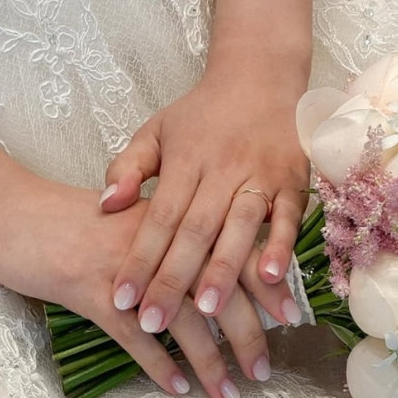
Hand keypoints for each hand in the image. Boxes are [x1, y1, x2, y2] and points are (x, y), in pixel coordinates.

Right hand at [0, 174, 298, 397]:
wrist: (16, 212)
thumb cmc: (80, 222)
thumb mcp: (134, 223)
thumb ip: (174, 240)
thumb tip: (215, 271)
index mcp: (175, 223)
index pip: (233, 252)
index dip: (266, 285)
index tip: (293, 315)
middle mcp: (160, 245)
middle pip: (217, 292)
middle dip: (247, 334)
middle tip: (265, 371)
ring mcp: (128, 270)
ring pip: (182, 320)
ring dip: (208, 362)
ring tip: (229, 393)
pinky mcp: (92, 292)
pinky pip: (132, 336)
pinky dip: (157, 365)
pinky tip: (176, 388)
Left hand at [100, 54, 309, 335]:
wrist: (261, 75)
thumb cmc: (204, 112)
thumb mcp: (157, 129)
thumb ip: (128, 166)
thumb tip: (104, 205)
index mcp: (185, 160)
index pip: (158, 218)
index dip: (139, 260)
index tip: (121, 300)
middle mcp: (222, 170)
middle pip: (194, 230)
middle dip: (173, 278)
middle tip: (153, 321)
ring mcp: (260, 176)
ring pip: (239, 227)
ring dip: (223, 269)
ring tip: (205, 311)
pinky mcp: (293, 182)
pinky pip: (289, 218)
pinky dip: (280, 246)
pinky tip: (271, 279)